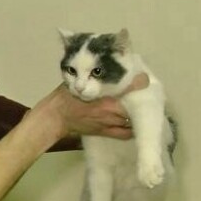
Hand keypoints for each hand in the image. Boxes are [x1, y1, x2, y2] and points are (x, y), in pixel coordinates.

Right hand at [27, 73, 149, 140]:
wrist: (55, 117)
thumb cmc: (64, 97)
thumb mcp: (78, 82)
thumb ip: (93, 78)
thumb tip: (104, 66)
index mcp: (103, 97)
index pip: (127, 89)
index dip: (138, 83)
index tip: (144, 78)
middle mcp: (110, 111)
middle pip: (133, 106)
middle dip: (139, 99)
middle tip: (142, 92)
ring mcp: (109, 123)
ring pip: (132, 120)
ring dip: (137, 114)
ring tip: (140, 107)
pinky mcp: (105, 132)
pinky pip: (125, 133)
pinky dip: (132, 129)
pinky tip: (133, 123)